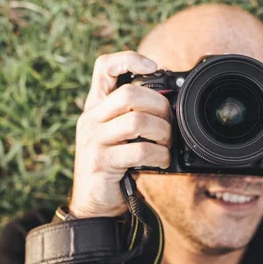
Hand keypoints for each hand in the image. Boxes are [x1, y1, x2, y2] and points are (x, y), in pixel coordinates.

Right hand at [68, 51, 171, 217]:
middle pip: (129, 95)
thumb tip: (171, 103)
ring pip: (137, 121)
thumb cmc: (114, 167)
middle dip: (159, 107)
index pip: (104, 67)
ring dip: (162, 132)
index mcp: (96, 107)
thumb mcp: (119, 136)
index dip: (129, 59)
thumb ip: (134, 117)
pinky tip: (162, 161)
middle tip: (168, 123)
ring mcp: (93, 141)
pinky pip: (139, 150)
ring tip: (166, 144)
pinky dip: (159, 155)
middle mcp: (91, 120)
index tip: (153, 66)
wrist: (94, 205)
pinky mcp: (101, 162)